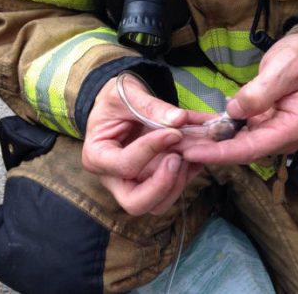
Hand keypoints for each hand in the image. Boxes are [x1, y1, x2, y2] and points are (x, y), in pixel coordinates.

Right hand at [82, 74, 201, 215]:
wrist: (121, 104)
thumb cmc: (115, 99)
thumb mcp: (126, 93)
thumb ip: (149, 105)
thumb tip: (179, 119)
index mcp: (97, 156)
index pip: (125, 165)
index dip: (150, 150)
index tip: (173, 132)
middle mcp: (114, 178)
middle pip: (136, 203)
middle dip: (163, 184)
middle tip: (178, 158)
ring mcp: (135, 183)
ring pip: (159, 204)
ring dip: (179, 181)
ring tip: (192, 151)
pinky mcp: (154, 180)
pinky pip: (173, 189)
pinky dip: (190, 172)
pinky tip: (200, 151)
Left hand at [178, 33, 297, 163]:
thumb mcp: (284, 67)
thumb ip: (260, 91)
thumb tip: (234, 111)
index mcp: (295, 127)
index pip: (252, 148)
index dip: (220, 153)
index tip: (192, 153)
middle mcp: (286, 138)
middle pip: (243, 151)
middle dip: (210, 151)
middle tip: (177, 147)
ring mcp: (275, 135)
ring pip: (239, 145)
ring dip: (211, 144)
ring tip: (182, 141)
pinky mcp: (266, 128)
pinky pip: (240, 135)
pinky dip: (219, 134)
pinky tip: (198, 132)